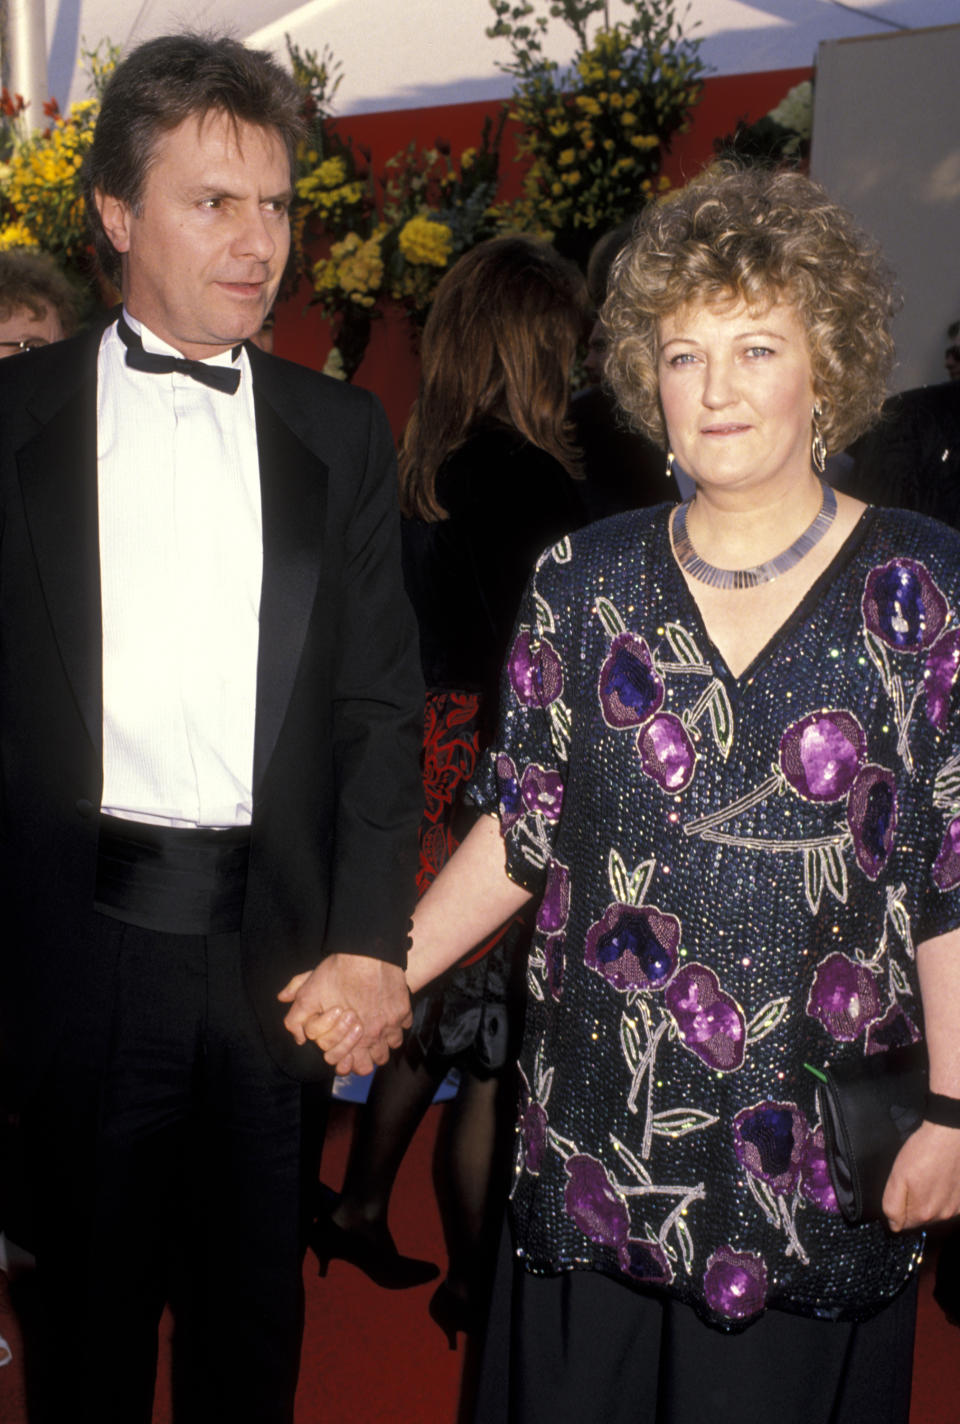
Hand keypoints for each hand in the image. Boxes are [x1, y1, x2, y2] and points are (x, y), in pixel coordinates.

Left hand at [278, 954, 411, 1075]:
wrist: (367, 953)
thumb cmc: (338, 974)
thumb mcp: (308, 995)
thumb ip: (296, 1019)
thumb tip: (298, 1038)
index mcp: (353, 1038)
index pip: (358, 1067)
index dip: (352, 1063)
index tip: (349, 1054)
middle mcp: (375, 1035)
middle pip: (379, 1060)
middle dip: (371, 1055)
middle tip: (363, 1043)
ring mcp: (392, 1023)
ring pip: (393, 1044)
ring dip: (385, 1040)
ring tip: (375, 1028)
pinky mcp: (403, 1008)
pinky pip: (405, 1024)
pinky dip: (397, 1022)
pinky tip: (387, 1012)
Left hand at [882, 1121, 959, 1231]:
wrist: (950, 1135)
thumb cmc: (923, 1151)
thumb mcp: (897, 1176)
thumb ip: (892, 1205)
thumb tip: (893, 1225)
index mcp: (923, 1213)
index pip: (902, 1224)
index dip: (897, 1208)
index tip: (900, 1190)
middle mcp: (943, 1216)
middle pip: (920, 1219)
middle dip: (913, 1204)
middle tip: (913, 1180)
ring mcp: (956, 1208)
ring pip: (935, 1212)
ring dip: (929, 1199)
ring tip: (928, 1176)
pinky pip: (949, 1204)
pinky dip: (943, 1195)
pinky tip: (941, 1178)